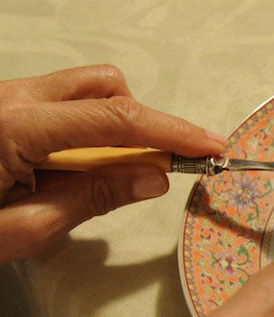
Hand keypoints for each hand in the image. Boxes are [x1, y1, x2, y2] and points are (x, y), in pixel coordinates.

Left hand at [0, 65, 225, 262]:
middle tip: (156, 170)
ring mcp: (4, 99)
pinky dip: (86, 132)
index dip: (171, 133)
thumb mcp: (22, 229)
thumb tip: (153, 176)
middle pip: (105, 87)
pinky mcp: (3, 109)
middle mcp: (10, 98)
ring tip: (104, 177)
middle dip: (143, 123)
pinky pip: (62, 106)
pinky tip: (72, 171)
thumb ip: (92, 197)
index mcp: (13, 127)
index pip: (115, 120)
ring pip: (85, 91)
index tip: (209, 147)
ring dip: (113, 127)